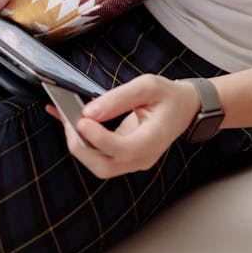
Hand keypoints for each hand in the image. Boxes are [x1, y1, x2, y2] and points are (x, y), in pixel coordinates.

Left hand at [47, 75, 199, 178]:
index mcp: (154, 140)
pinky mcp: (124, 157)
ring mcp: (133, 161)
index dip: (99, 139)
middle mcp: (143, 157)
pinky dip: (82, 142)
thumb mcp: (148, 85)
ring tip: (67, 118)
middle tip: (69, 120)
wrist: (184, 108)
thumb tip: (89, 112)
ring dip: (79, 145)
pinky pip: (99, 156)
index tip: (83, 119)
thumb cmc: (168, 96)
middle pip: (105, 166)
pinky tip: (68, 122)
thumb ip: (119, 98)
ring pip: (98, 165)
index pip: (123, 150)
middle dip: (81, 146)